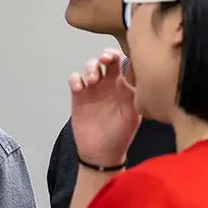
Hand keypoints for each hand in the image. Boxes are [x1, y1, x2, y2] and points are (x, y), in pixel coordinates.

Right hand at [69, 48, 140, 166]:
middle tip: (105, 59)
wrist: (100, 152)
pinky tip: (79, 88)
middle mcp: (109, 84)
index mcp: (125, 86)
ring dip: (91, 67)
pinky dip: (75, 79)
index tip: (121, 58)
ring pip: (91, 66)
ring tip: (92, 80)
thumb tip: (130, 79)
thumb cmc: (120, 135)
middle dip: (106, 55)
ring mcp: (93, 89)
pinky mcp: (78, 96)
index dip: (124, 56)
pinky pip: (75, 79)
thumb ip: (133, 97)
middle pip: (107, 60)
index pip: (126, 64)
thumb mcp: (132, 116)